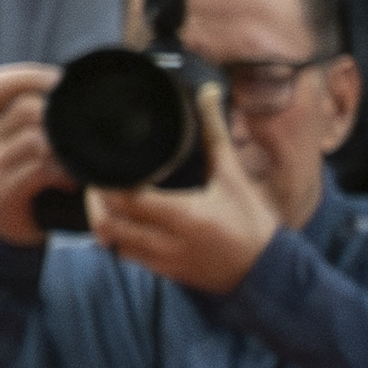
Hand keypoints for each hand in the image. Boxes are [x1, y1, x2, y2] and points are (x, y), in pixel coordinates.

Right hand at [0, 60, 70, 246]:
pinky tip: (72, 179)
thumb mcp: (21, 142)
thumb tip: (84, 93)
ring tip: (84, 156)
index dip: (30, 76)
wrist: (2, 227)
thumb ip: (41, 119)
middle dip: (61, 113)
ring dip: (67, 146)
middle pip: (24, 109)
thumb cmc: (24, 178)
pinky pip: (39, 171)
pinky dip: (63, 172)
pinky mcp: (1, 192)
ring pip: (34, 139)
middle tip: (91, 123)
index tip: (66, 80)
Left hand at [90, 86, 281, 293]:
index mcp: (186, 215)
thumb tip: (208, 94)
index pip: (128, 199)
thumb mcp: (233, 176)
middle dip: (96, 200)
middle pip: (109, 222)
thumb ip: (215, 134)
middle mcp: (170, 241)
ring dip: (103, 220)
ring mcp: (165, 261)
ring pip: (113, 242)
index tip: (103, 166)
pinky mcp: (166, 273)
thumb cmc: (253, 222)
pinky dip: (118, 239)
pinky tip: (122, 221)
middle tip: (97, 180)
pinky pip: (128, 257)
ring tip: (106, 199)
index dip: (107, 183)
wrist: (270, 272)